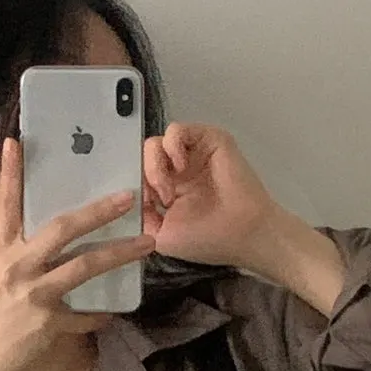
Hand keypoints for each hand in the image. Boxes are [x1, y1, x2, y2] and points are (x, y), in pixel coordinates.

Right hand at [0, 136, 156, 370]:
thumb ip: (18, 257)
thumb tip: (44, 241)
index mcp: (1, 252)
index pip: (7, 207)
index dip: (10, 174)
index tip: (17, 142)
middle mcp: (16, 266)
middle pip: (62, 228)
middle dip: (98, 211)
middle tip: (128, 197)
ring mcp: (32, 294)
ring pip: (83, 266)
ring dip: (119, 253)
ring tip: (147, 244)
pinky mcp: (46, 323)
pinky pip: (83, 316)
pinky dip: (98, 315)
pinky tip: (111, 313)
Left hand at [141, 122, 280, 269]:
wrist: (242, 233)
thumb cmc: (209, 239)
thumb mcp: (160, 236)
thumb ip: (141, 217)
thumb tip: (129, 199)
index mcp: (167, 190)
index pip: (137, 174)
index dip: (133, 185)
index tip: (141, 204)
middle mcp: (177, 170)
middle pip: (144, 157)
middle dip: (145, 178)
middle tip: (161, 200)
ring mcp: (192, 155)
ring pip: (156, 143)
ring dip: (156, 166)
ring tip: (170, 190)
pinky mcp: (207, 140)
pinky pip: (176, 130)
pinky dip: (172, 146)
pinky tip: (181, 166)